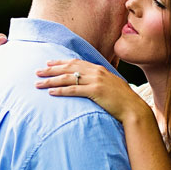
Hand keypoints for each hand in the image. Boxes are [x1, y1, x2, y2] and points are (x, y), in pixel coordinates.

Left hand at [35, 59, 150, 122]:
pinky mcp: (95, 91)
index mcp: (99, 69)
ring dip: (51, 80)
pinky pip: (73, 90)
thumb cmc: (122, 99)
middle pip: (69, 68)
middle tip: (37, 71)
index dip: (61, 62)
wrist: (133, 107)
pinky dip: (61, 90)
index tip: (49, 63)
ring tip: (39, 83)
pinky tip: (51, 92)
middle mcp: (96, 72)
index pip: (76, 62)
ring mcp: (96, 81)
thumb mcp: (111, 84)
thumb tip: (89, 82)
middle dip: (51, 69)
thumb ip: (100, 80)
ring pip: (68, 78)